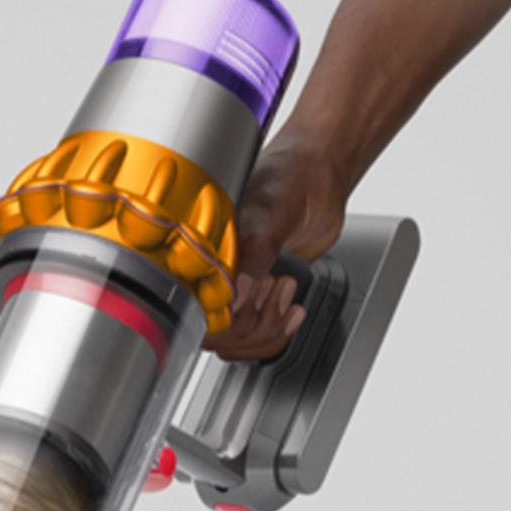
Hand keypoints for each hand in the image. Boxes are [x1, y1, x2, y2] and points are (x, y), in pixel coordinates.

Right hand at [204, 132, 350, 360]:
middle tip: (273, 284)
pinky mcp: (259, 293)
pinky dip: (280, 329)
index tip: (248, 298)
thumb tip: (232, 298)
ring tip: (283, 290)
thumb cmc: (286, 175)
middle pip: (217, 336)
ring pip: (239, 341)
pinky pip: (261, 335)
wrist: (318, 170)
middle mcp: (211, 274)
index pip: (191, 312)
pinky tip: (291, 308)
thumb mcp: (269, 212)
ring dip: (269, 325)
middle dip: (254, 320)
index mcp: (198, 251)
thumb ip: (252, 255)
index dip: (222, 318)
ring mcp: (236, 286)